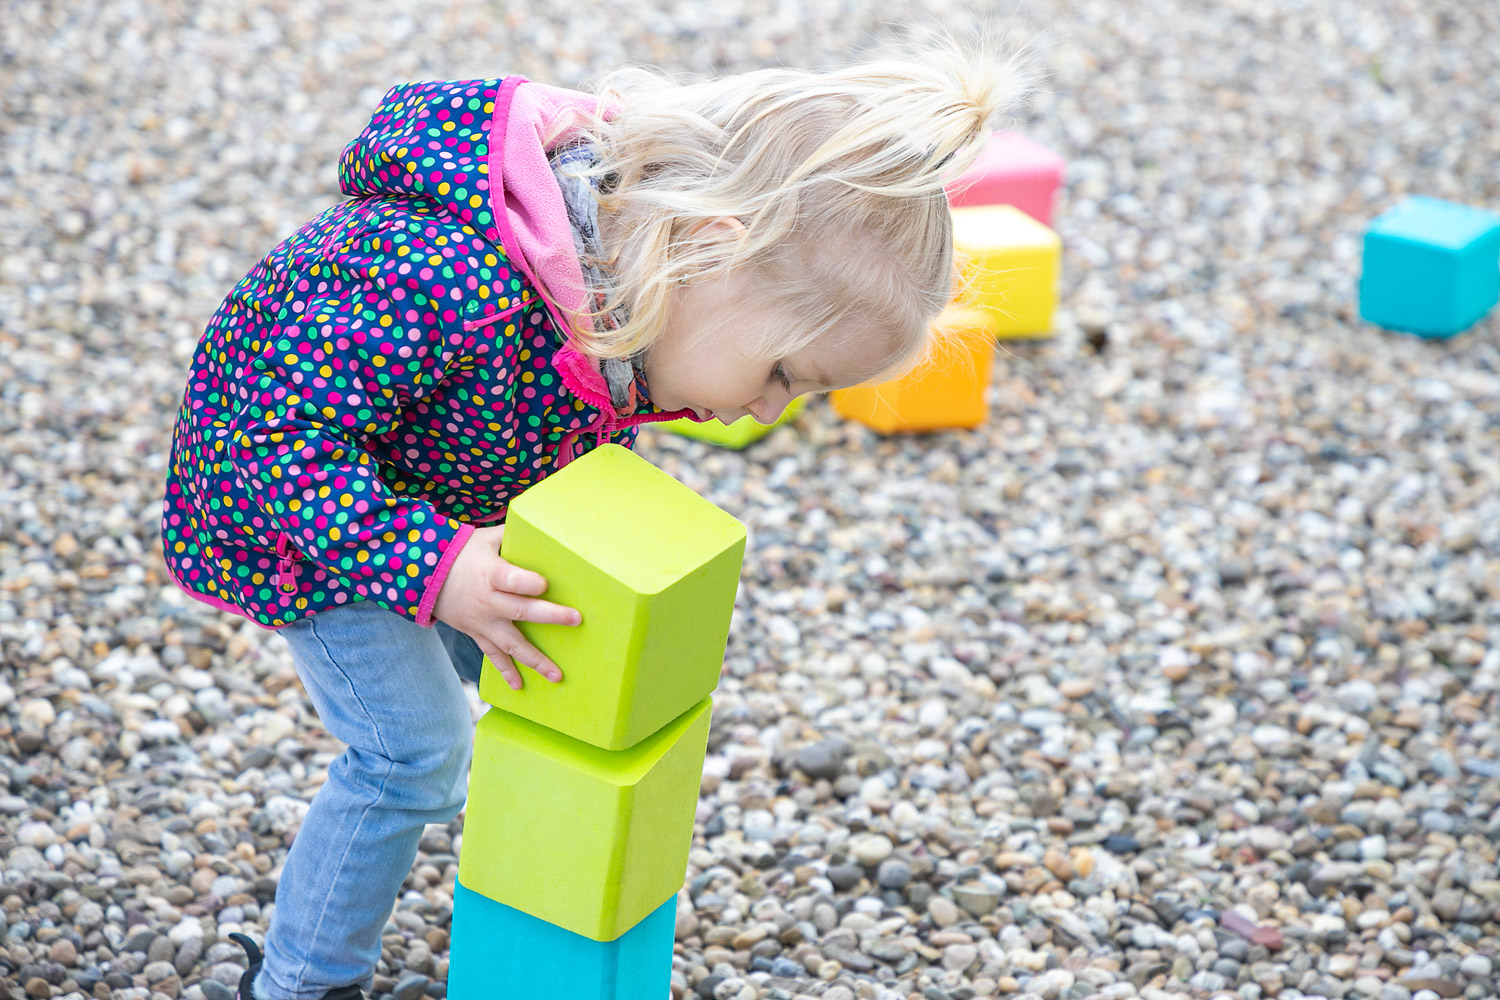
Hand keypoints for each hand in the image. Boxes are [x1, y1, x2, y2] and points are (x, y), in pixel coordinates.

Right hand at [431, 525, 579, 689]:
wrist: (425, 577)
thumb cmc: (462, 553)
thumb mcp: (485, 538)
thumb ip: (512, 536)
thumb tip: (543, 526)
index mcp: (491, 574)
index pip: (510, 579)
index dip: (527, 582)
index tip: (545, 583)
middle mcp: (488, 601)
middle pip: (521, 611)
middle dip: (549, 616)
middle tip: (576, 620)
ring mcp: (483, 622)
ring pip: (511, 644)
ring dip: (535, 660)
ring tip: (556, 675)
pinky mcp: (478, 633)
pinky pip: (493, 656)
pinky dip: (506, 671)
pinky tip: (519, 686)